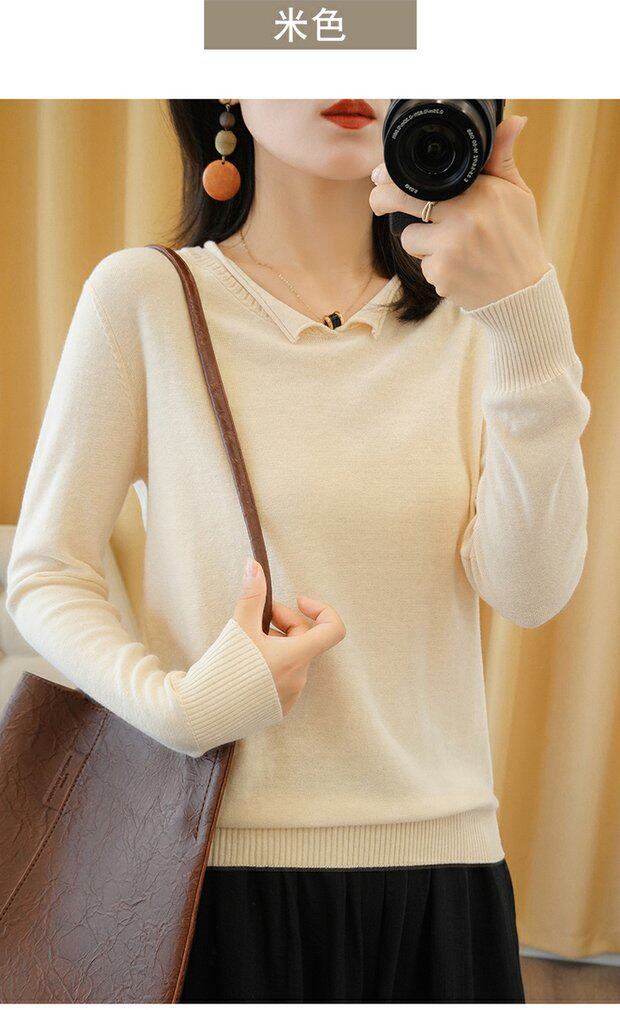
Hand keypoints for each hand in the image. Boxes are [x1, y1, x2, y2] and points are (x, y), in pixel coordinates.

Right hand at [233, 557, 345, 715]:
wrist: (200, 713)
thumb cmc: (222, 669)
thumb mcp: (239, 627)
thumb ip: (251, 595)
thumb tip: (254, 565)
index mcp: (295, 658)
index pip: (332, 629)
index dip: (321, 609)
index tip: (299, 602)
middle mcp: (298, 679)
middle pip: (304, 639)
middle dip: (282, 622)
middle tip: (255, 618)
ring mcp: (289, 697)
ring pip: (293, 658)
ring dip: (276, 643)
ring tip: (247, 643)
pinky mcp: (278, 708)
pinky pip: (284, 677)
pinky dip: (271, 663)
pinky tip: (247, 665)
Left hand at [369, 115, 550, 310]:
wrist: (522, 293)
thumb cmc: (519, 240)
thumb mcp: (517, 195)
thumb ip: (502, 160)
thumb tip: (512, 121)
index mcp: (480, 191)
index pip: (425, 176)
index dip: (394, 175)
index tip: (380, 175)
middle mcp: (463, 216)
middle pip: (400, 200)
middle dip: (381, 199)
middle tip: (377, 200)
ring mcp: (449, 246)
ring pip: (409, 237)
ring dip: (421, 242)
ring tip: (453, 247)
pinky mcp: (440, 274)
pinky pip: (422, 264)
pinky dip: (434, 266)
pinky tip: (458, 268)